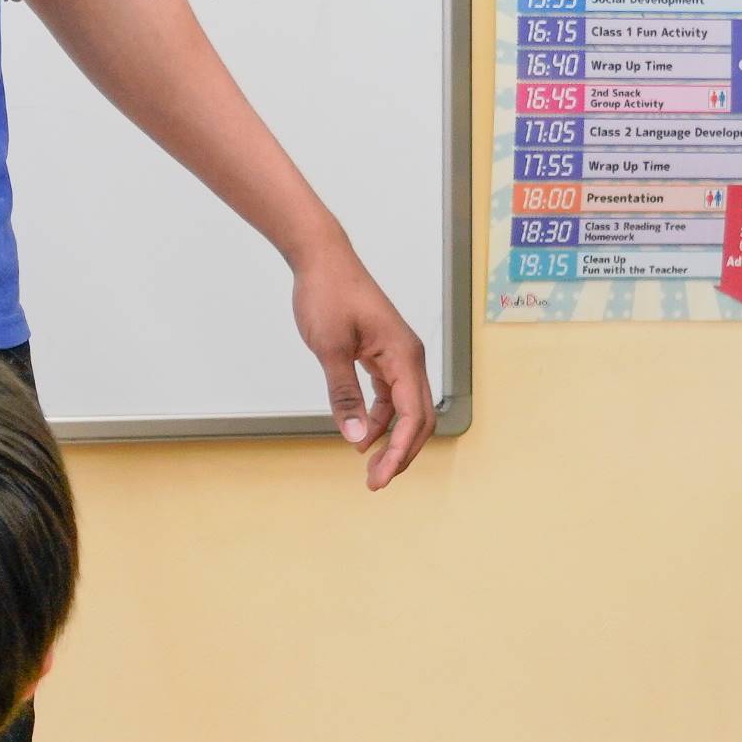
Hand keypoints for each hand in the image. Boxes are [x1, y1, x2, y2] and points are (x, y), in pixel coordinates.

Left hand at [290, 237, 435, 486]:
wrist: (322, 259)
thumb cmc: (328, 295)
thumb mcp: (330, 348)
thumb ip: (343, 394)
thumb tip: (355, 436)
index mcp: (404, 356)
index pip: (413, 417)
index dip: (399, 452)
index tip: (378, 478)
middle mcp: (410, 358)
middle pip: (419, 418)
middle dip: (401, 453)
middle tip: (374, 482)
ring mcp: (398, 356)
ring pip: (406, 409)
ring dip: (391, 438)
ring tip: (367, 465)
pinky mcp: (384, 354)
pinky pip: (391, 395)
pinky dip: (381, 418)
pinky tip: (362, 433)